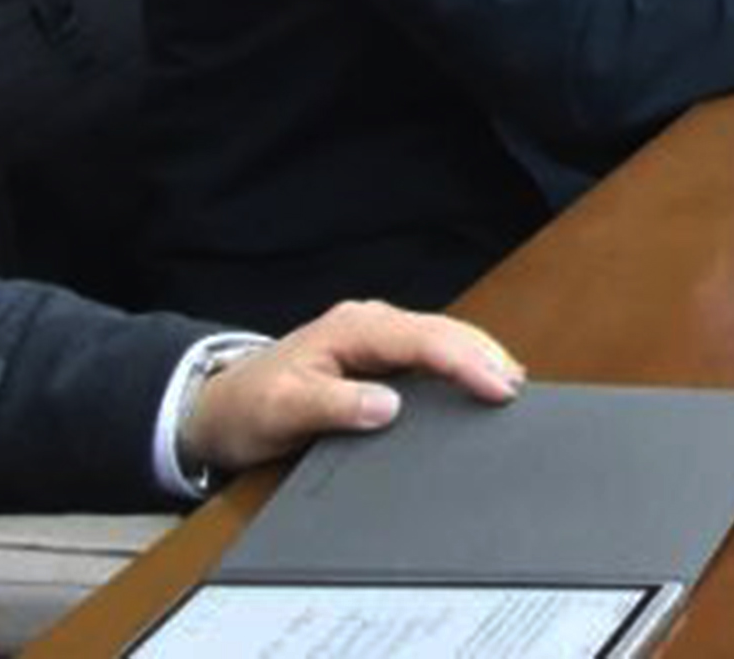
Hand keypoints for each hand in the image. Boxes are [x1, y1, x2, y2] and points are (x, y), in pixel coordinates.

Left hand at [180, 302, 524, 480]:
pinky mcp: (379, 354)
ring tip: (509, 384)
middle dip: (485, 355)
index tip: (498, 388)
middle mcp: (371, 324)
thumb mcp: (282, 411)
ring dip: (478, 356)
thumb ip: (334, 406)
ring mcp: (376, 336)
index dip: (466, 362)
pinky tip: (477, 378)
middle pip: (444, 331)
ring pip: (442, 337)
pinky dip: (460, 362)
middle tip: (517, 389)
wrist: (217, 408)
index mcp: (352, 329)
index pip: (425, 340)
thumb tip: (388, 408)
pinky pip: (430, 350)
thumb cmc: (246, 408)